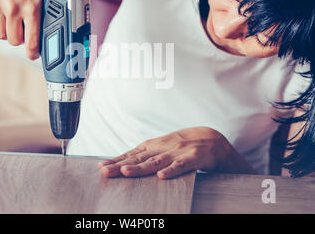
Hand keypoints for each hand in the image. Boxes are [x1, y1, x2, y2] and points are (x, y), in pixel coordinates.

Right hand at [0, 0, 48, 59]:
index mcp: (31, 8)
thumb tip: (51, 28)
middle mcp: (13, 8)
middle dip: (19, 41)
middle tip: (22, 34)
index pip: (32, 41)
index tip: (32, 55)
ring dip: (6, 34)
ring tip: (11, 27)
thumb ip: (46, 11)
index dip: (33, 53)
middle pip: (13, 40)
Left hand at [97, 127, 233, 178]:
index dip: (117, 160)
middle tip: (105, 171)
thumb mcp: (163, 147)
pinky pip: (181, 166)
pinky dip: (172, 170)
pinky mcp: (193, 158)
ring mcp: (177, 152)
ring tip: (126, 172)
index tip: (101, 167)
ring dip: (141, 167)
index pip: (132, 154)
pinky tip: (162, 176)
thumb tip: (124, 163)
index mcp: (154, 146)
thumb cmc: (183, 145)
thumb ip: (146, 155)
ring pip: (156, 162)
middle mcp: (163, 148)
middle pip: (139, 158)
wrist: (212, 138)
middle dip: (121, 165)